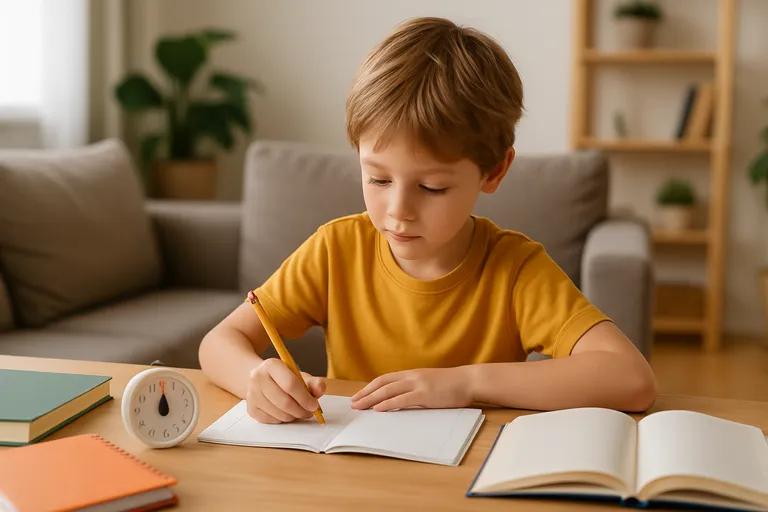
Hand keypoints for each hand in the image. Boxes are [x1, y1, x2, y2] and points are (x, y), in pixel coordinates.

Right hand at [246, 358, 325, 423]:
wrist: (263, 380)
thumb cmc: (285, 378)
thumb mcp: (300, 376)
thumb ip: (313, 383)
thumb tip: (321, 388)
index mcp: (271, 365)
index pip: (290, 384)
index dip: (304, 398)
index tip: (314, 405)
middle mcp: (257, 378)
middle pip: (284, 401)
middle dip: (301, 411)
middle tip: (309, 413)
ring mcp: (252, 394)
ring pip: (278, 413)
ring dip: (293, 417)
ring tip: (299, 412)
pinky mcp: (251, 409)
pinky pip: (271, 421)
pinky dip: (283, 420)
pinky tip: (287, 413)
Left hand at [350, 367, 473, 411]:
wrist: (469, 381)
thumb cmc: (452, 384)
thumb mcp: (429, 382)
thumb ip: (414, 387)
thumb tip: (400, 398)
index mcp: (411, 374)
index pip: (384, 379)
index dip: (369, 387)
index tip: (359, 396)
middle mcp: (411, 376)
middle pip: (382, 384)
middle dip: (365, 394)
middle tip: (353, 403)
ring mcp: (418, 384)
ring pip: (388, 390)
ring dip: (372, 399)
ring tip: (360, 406)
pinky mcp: (425, 394)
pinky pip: (402, 399)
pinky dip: (389, 403)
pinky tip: (379, 409)